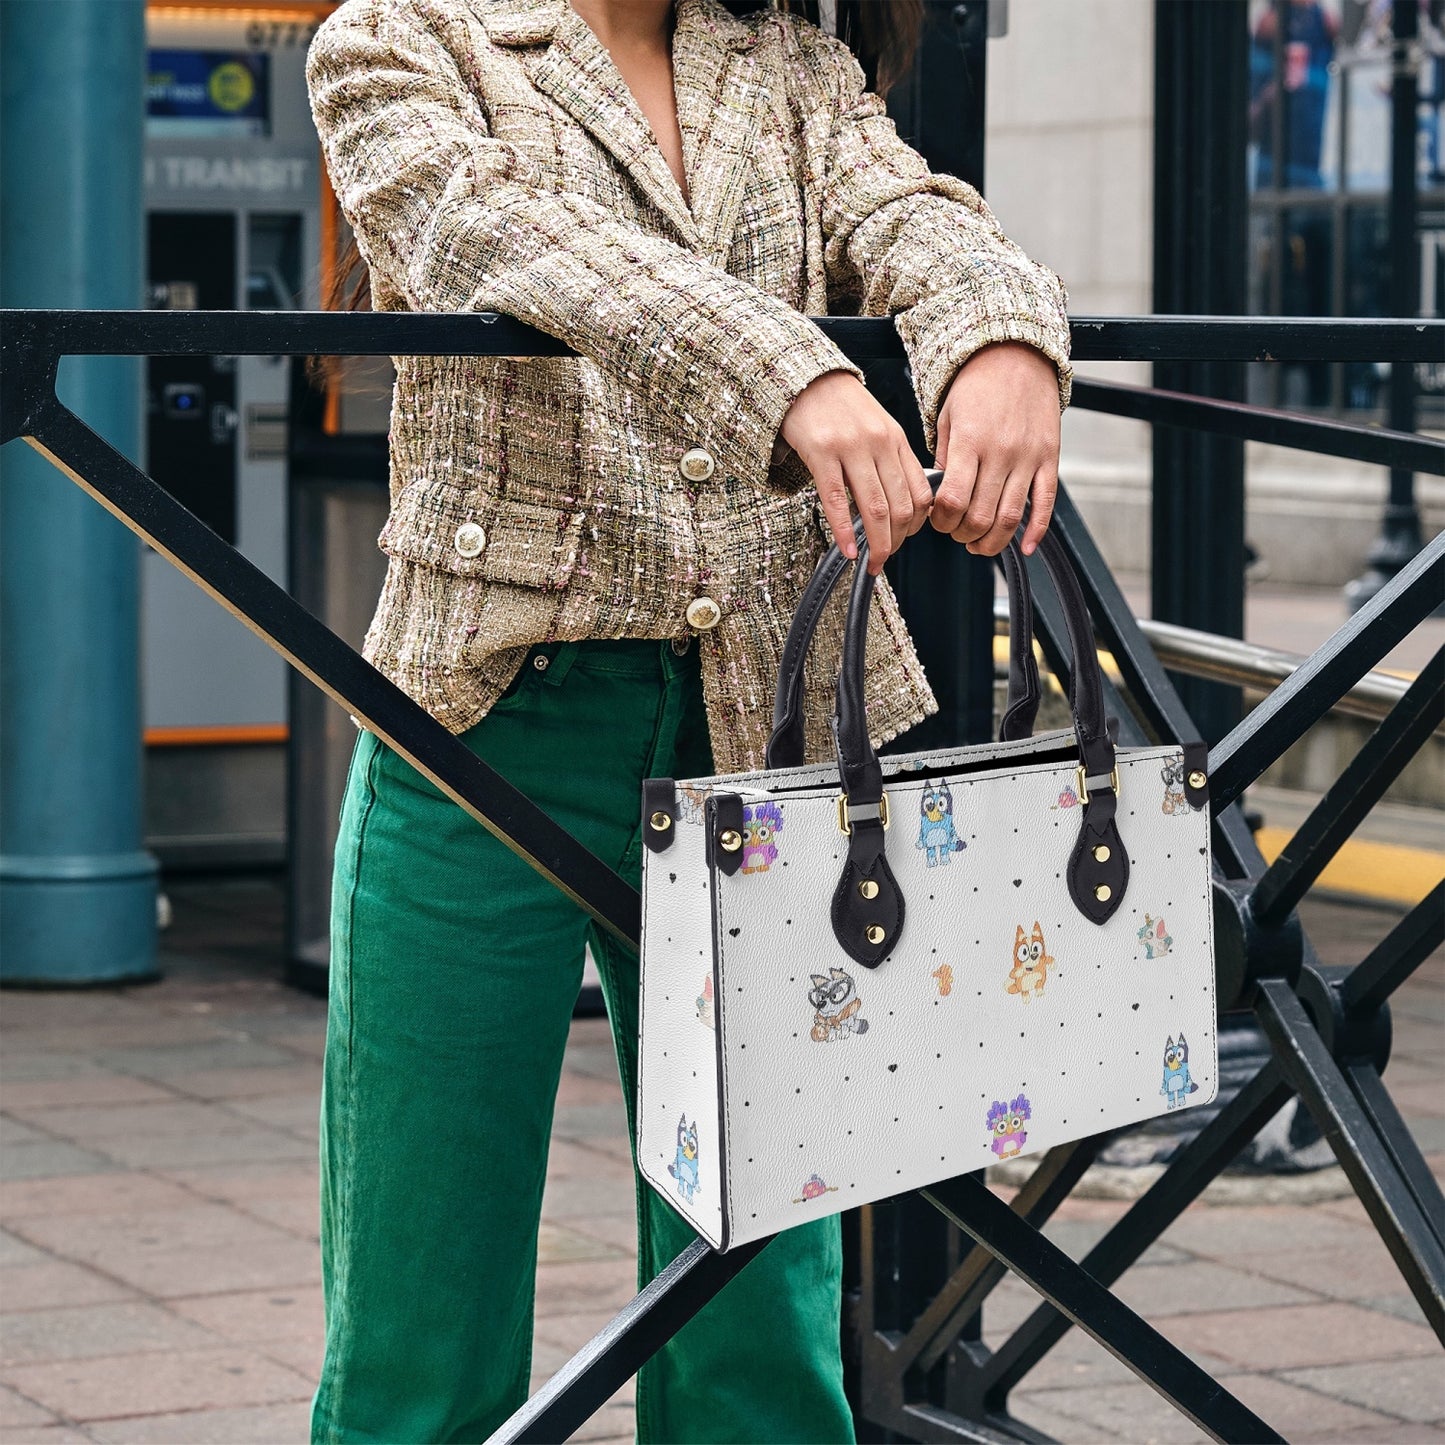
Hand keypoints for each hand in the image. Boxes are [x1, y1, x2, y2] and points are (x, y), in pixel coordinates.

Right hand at [780, 371, 932, 574]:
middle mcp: (879, 444)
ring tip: (871, 561)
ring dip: (876, 543)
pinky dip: (844, 531)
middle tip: (885, 559)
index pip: (921, 493)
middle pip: (901, 506)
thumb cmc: (840, 407)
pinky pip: (837, 500)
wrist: (805, 378)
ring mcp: (850, 448)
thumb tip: (903, 504)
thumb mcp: (877, 428)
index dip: (917, 526)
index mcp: (896, 440)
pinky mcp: (821, 452)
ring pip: (875, 508)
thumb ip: (891, 461)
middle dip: (896, 542)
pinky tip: (847, 550)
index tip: (905, 541)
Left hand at [929, 342, 1061, 555]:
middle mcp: (1001, 452)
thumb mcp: (948, 417)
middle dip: (962, 534)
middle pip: (980, 516)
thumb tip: (942, 499)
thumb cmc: (977, 385)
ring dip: (992, 542)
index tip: (937, 521)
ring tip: (979, 544)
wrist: (1017, 354)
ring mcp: (1028, 457)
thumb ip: (946, 459)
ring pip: (1010, 518)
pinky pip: (1045, 504)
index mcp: (970, 442)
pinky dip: (1036, 532)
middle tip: (956, 532)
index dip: (941, 521)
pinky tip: (1026, 548)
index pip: (951, 500)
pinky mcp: (1049, 459)